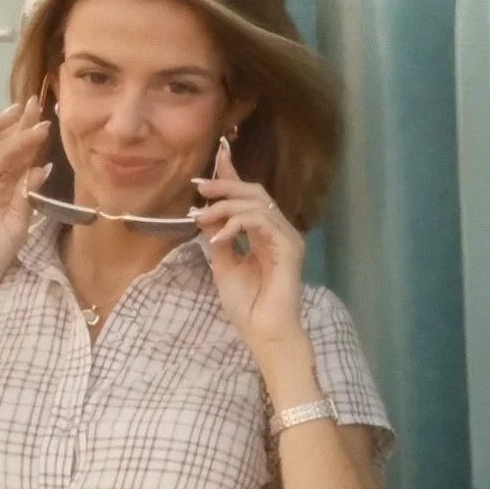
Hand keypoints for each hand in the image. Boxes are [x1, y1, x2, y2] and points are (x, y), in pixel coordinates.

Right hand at [0, 96, 51, 314]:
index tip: (46, 123)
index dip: (31, 142)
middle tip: (35, 107)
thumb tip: (40, 168)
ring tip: (12, 111)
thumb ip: (26, 199)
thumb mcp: (16, 230)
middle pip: (2, 147)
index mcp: (3, 192)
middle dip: (20, 128)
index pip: (19, 160)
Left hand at [196, 141, 304, 355]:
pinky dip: (236, 223)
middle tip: (200, 188)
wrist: (263, 333)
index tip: (218, 155)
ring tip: (202, 218)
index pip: (249, 197)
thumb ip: (219, 238)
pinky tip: (219, 236)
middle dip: (226, 185)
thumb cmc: (247, 306)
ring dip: (225, 206)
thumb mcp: (223, 265)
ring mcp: (286, 238)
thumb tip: (206, 215)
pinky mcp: (289, 248)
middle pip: (254, 192)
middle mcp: (278, 231)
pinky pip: (261, 222)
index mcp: (264, 234)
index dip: (233, 175)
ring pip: (256, 203)